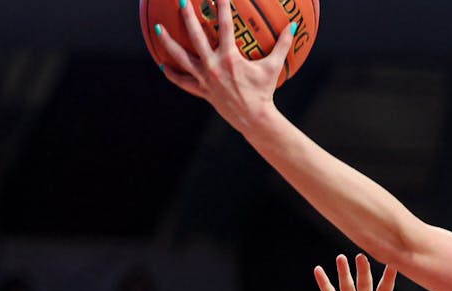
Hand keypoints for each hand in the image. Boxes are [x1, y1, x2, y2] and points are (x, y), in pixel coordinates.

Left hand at [154, 0, 293, 131]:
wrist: (254, 118)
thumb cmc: (264, 92)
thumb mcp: (273, 67)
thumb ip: (283, 45)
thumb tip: (293, 26)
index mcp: (230, 58)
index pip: (225, 26)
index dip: (221, 7)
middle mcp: (214, 66)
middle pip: (196, 36)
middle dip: (188, 16)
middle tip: (180, 1)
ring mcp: (205, 78)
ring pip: (181, 57)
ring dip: (168, 42)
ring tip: (158, 28)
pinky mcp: (202, 90)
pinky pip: (183, 81)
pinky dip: (173, 74)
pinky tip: (163, 66)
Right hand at [313, 254, 432, 290]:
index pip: (385, 288)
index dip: (388, 277)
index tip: (392, 263)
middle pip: (365, 283)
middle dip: (363, 271)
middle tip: (362, 256)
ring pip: (347, 285)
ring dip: (344, 272)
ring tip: (341, 258)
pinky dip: (324, 283)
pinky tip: (318, 270)